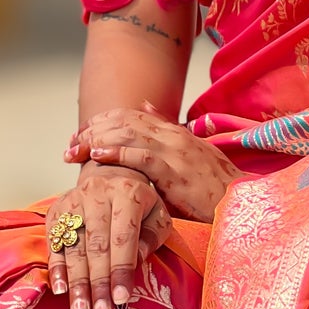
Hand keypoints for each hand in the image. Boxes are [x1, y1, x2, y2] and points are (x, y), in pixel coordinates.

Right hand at [45, 161, 170, 308]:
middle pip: (96, 245)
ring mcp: (74, 201)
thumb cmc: (139, 204)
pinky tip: (60, 289)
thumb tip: (138, 260)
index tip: (121, 298)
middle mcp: (98, 194)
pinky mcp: (56, 209)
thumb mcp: (158, 215)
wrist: (110, 174)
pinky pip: (54, 243)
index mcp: (128, 193)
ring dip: (77, 281)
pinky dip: (57, 268)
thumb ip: (152, 237)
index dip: (121, 269)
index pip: (123, 237)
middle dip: (98, 282)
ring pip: (74, 247)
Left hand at [65, 101, 236, 224]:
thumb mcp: (187, 155)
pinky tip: (98, 154)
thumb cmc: (211, 185)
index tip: (81, 135)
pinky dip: (117, 152)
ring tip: (76, 147)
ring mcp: (174, 151)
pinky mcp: (174, 171)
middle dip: (93, 129)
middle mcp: (172, 135)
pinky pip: (141, 156)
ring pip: (128, 133)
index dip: (102, 121)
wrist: (238, 201)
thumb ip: (165, 134)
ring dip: (97, 139)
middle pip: (124, 121)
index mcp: (173, 131)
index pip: (130, 115)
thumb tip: (144, 106)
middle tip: (71, 143)